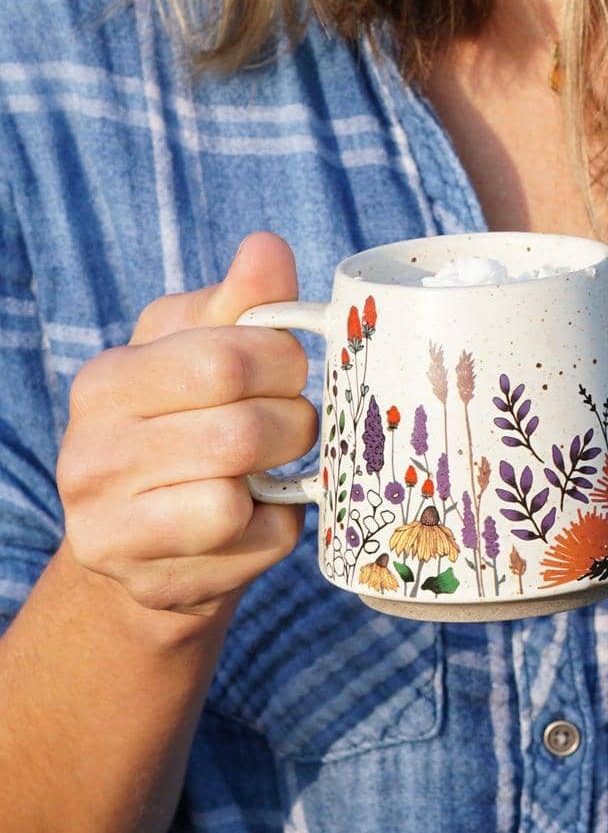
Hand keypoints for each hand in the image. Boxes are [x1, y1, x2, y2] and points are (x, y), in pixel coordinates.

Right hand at [56, 233, 317, 621]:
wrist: (151, 540)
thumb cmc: (188, 426)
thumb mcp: (204, 350)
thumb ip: (241, 303)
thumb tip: (266, 249)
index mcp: (107, 381)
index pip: (223, 360)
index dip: (284, 363)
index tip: (291, 370)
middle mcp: (90, 453)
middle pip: (240, 431)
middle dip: (292, 425)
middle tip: (291, 426)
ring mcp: (109, 526)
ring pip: (236, 496)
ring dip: (281, 479)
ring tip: (268, 470)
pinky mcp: (147, 583)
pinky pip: (249, 548)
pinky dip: (274, 532)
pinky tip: (253, 520)